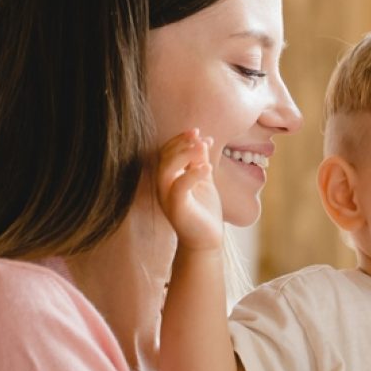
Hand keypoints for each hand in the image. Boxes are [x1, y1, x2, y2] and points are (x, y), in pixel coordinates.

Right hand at [156, 129, 223, 251]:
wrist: (207, 240)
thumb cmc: (204, 211)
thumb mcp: (203, 180)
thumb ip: (200, 162)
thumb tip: (203, 140)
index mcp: (168, 178)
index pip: (167, 152)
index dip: (179, 139)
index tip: (197, 131)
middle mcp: (163, 186)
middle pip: (164, 157)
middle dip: (180, 143)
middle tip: (197, 135)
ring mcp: (167, 197)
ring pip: (167, 170)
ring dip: (184, 155)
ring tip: (202, 146)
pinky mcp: (177, 209)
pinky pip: (179, 188)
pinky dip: (192, 175)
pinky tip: (207, 168)